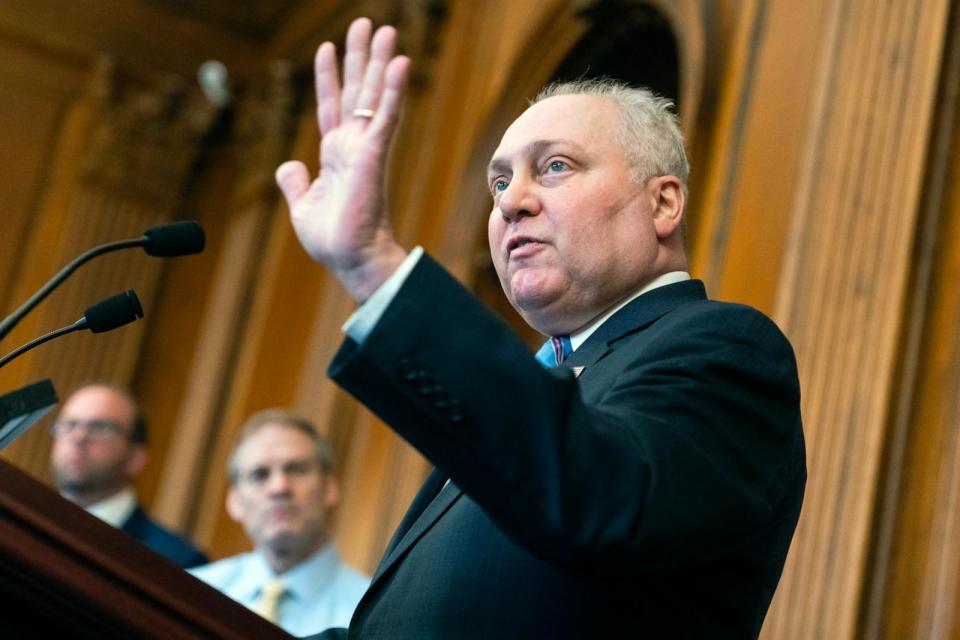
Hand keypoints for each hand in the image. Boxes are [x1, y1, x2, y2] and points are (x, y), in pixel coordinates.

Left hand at [275, 18, 410, 302]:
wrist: (351, 259)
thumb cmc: (333, 239)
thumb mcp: (302, 205)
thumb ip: (294, 182)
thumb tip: (288, 165)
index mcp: (335, 155)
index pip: (331, 106)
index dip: (329, 77)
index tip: (328, 47)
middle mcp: (353, 145)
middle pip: (357, 91)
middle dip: (361, 57)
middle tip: (368, 25)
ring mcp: (366, 147)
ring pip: (374, 95)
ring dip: (379, 62)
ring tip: (385, 30)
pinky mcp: (375, 154)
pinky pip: (386, 116)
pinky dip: (393, 89)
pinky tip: (400, 62)